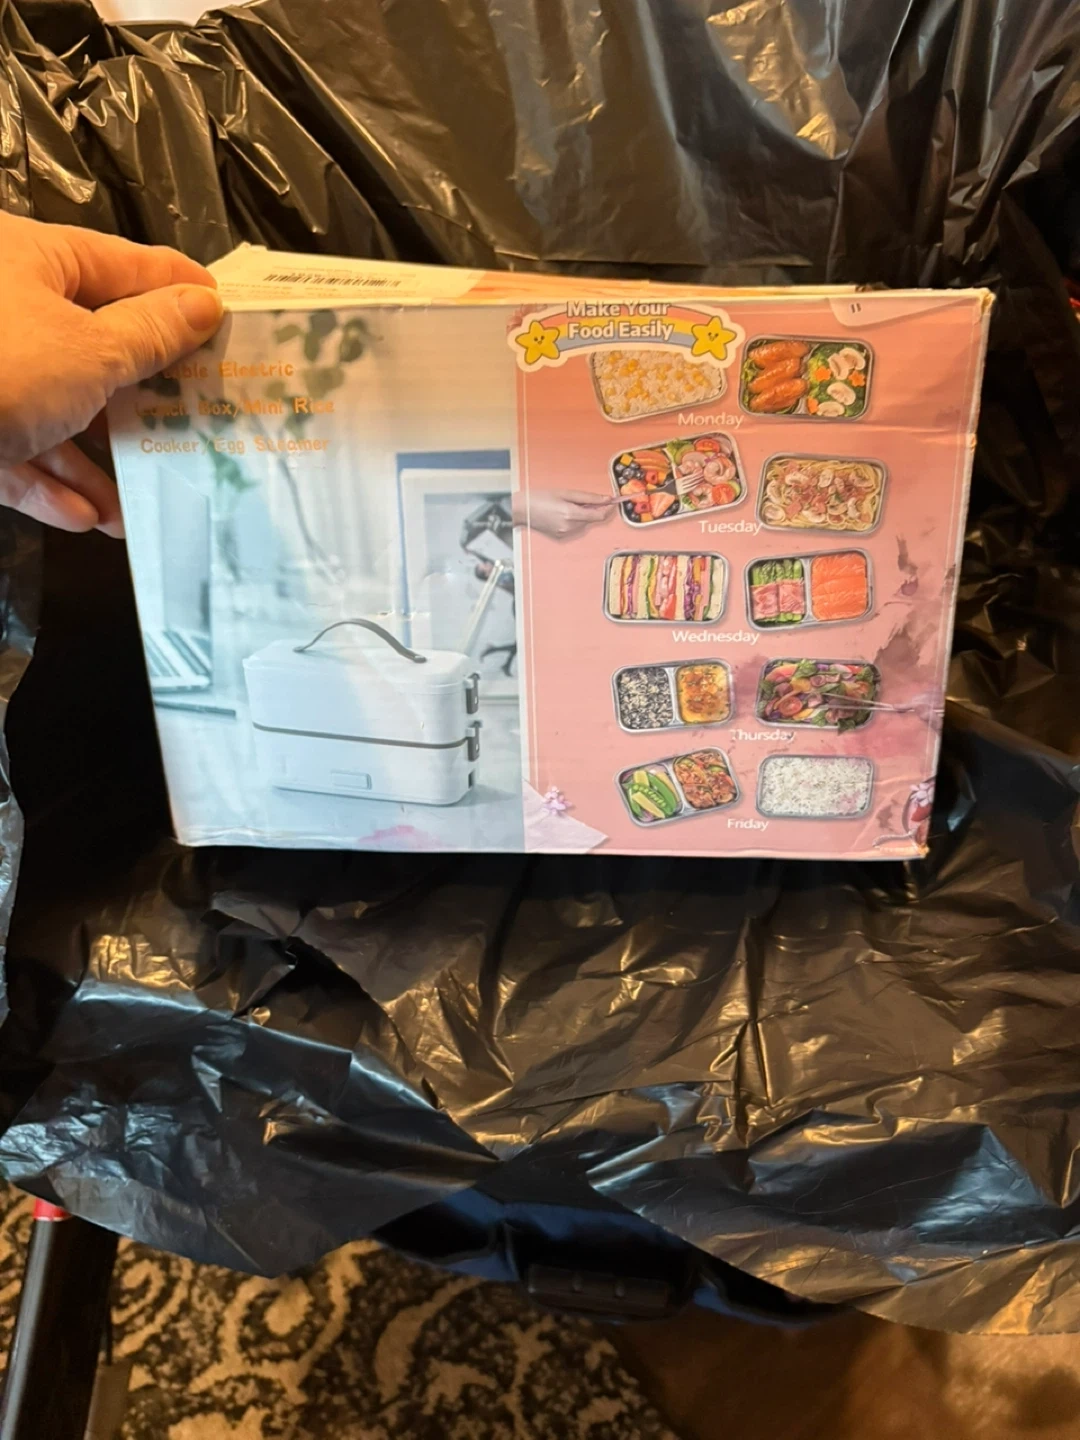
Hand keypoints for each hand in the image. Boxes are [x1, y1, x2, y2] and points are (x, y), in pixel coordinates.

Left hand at [0, 214, 223, 536]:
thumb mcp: (89, 351)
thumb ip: (151, 334)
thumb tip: (203, 304)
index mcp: (33, 261)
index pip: (126, 266)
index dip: (181, 291)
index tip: (233, 316)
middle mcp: (4, 309)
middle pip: (92, 348)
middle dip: (143, 397)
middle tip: (201, 423)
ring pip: (52, 412)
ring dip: (96, 463)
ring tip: (141, 505)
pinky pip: (12, 453)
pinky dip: (49, 485)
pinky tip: (86, 518)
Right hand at [513, 489, 617, 540]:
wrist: (521, 510)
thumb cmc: (539, 498)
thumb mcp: (565, 493)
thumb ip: (588, 497)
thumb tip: (606, 499)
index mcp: (571, 514)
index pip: (599, 515)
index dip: (608, 509)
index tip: (614, 502)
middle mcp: (570, 527)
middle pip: (592, 519)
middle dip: (594, 509)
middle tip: (585, 499)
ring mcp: (565, 534)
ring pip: (584, 524)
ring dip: (584, 514)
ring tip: (569, 505)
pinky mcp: (561, 537)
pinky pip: (575, 527)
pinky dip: (575, 520)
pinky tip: (563, 513)